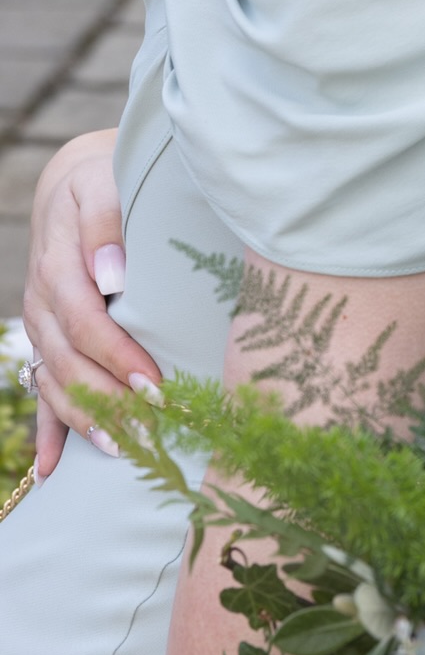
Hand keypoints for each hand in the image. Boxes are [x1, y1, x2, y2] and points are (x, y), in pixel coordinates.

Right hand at [22, 128, 157, 477]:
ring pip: (55, 383)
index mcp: (58, 266)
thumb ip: (105, 223)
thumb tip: (112, 274)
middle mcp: (43, 304)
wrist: (74, 187)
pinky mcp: (46, 341)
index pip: (84, 320)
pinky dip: (48, 432)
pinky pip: (41, 391)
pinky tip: (52, 470)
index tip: (153, 381)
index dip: (116, 355)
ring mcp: (41, 327)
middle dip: (109, 398)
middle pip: (69, 362)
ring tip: (123, 450)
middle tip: (151, 427)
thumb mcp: (101, 184)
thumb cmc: (102, 183)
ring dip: (86, 420)